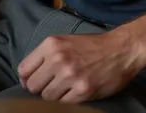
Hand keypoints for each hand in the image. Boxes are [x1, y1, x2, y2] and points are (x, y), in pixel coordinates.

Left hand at [17, 28, 145, 103]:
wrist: (121, 50)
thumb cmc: (92, 46)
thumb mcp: (66, 41)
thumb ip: (45, 56)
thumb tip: (26, 78)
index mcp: (52, 44)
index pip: (24, 69)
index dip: (27, 79)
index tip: (34, 82)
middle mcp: (58, 58)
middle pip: (33, 86)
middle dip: (41, 88)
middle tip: (53, 85)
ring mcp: (70, 75)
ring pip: (46, 98)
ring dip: (54, 96)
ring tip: (67, 87)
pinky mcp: (82, 90)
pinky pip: (62, 105)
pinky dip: (67, 101)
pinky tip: (75, 91)